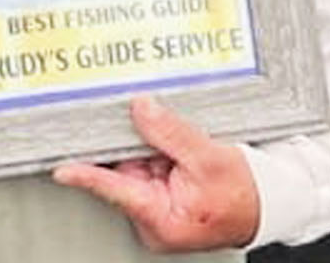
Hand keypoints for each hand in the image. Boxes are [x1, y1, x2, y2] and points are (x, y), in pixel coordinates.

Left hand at [52, 96, 260, 253]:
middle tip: (144, 121)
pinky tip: (174, 144)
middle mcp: (152, 216)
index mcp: (160, 219)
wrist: (267, 203)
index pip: (114, 191)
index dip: (86, 176)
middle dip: (132, 143)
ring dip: (149, 145)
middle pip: (123, 170)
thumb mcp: (208, 158)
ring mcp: (156, 205)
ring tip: (177, 142)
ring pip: (136, 163)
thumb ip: (170, 133)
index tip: (62, 168)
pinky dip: (157, 150)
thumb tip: (141, 109)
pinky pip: (148, 164)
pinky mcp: (161, 194)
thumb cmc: (244, 195)